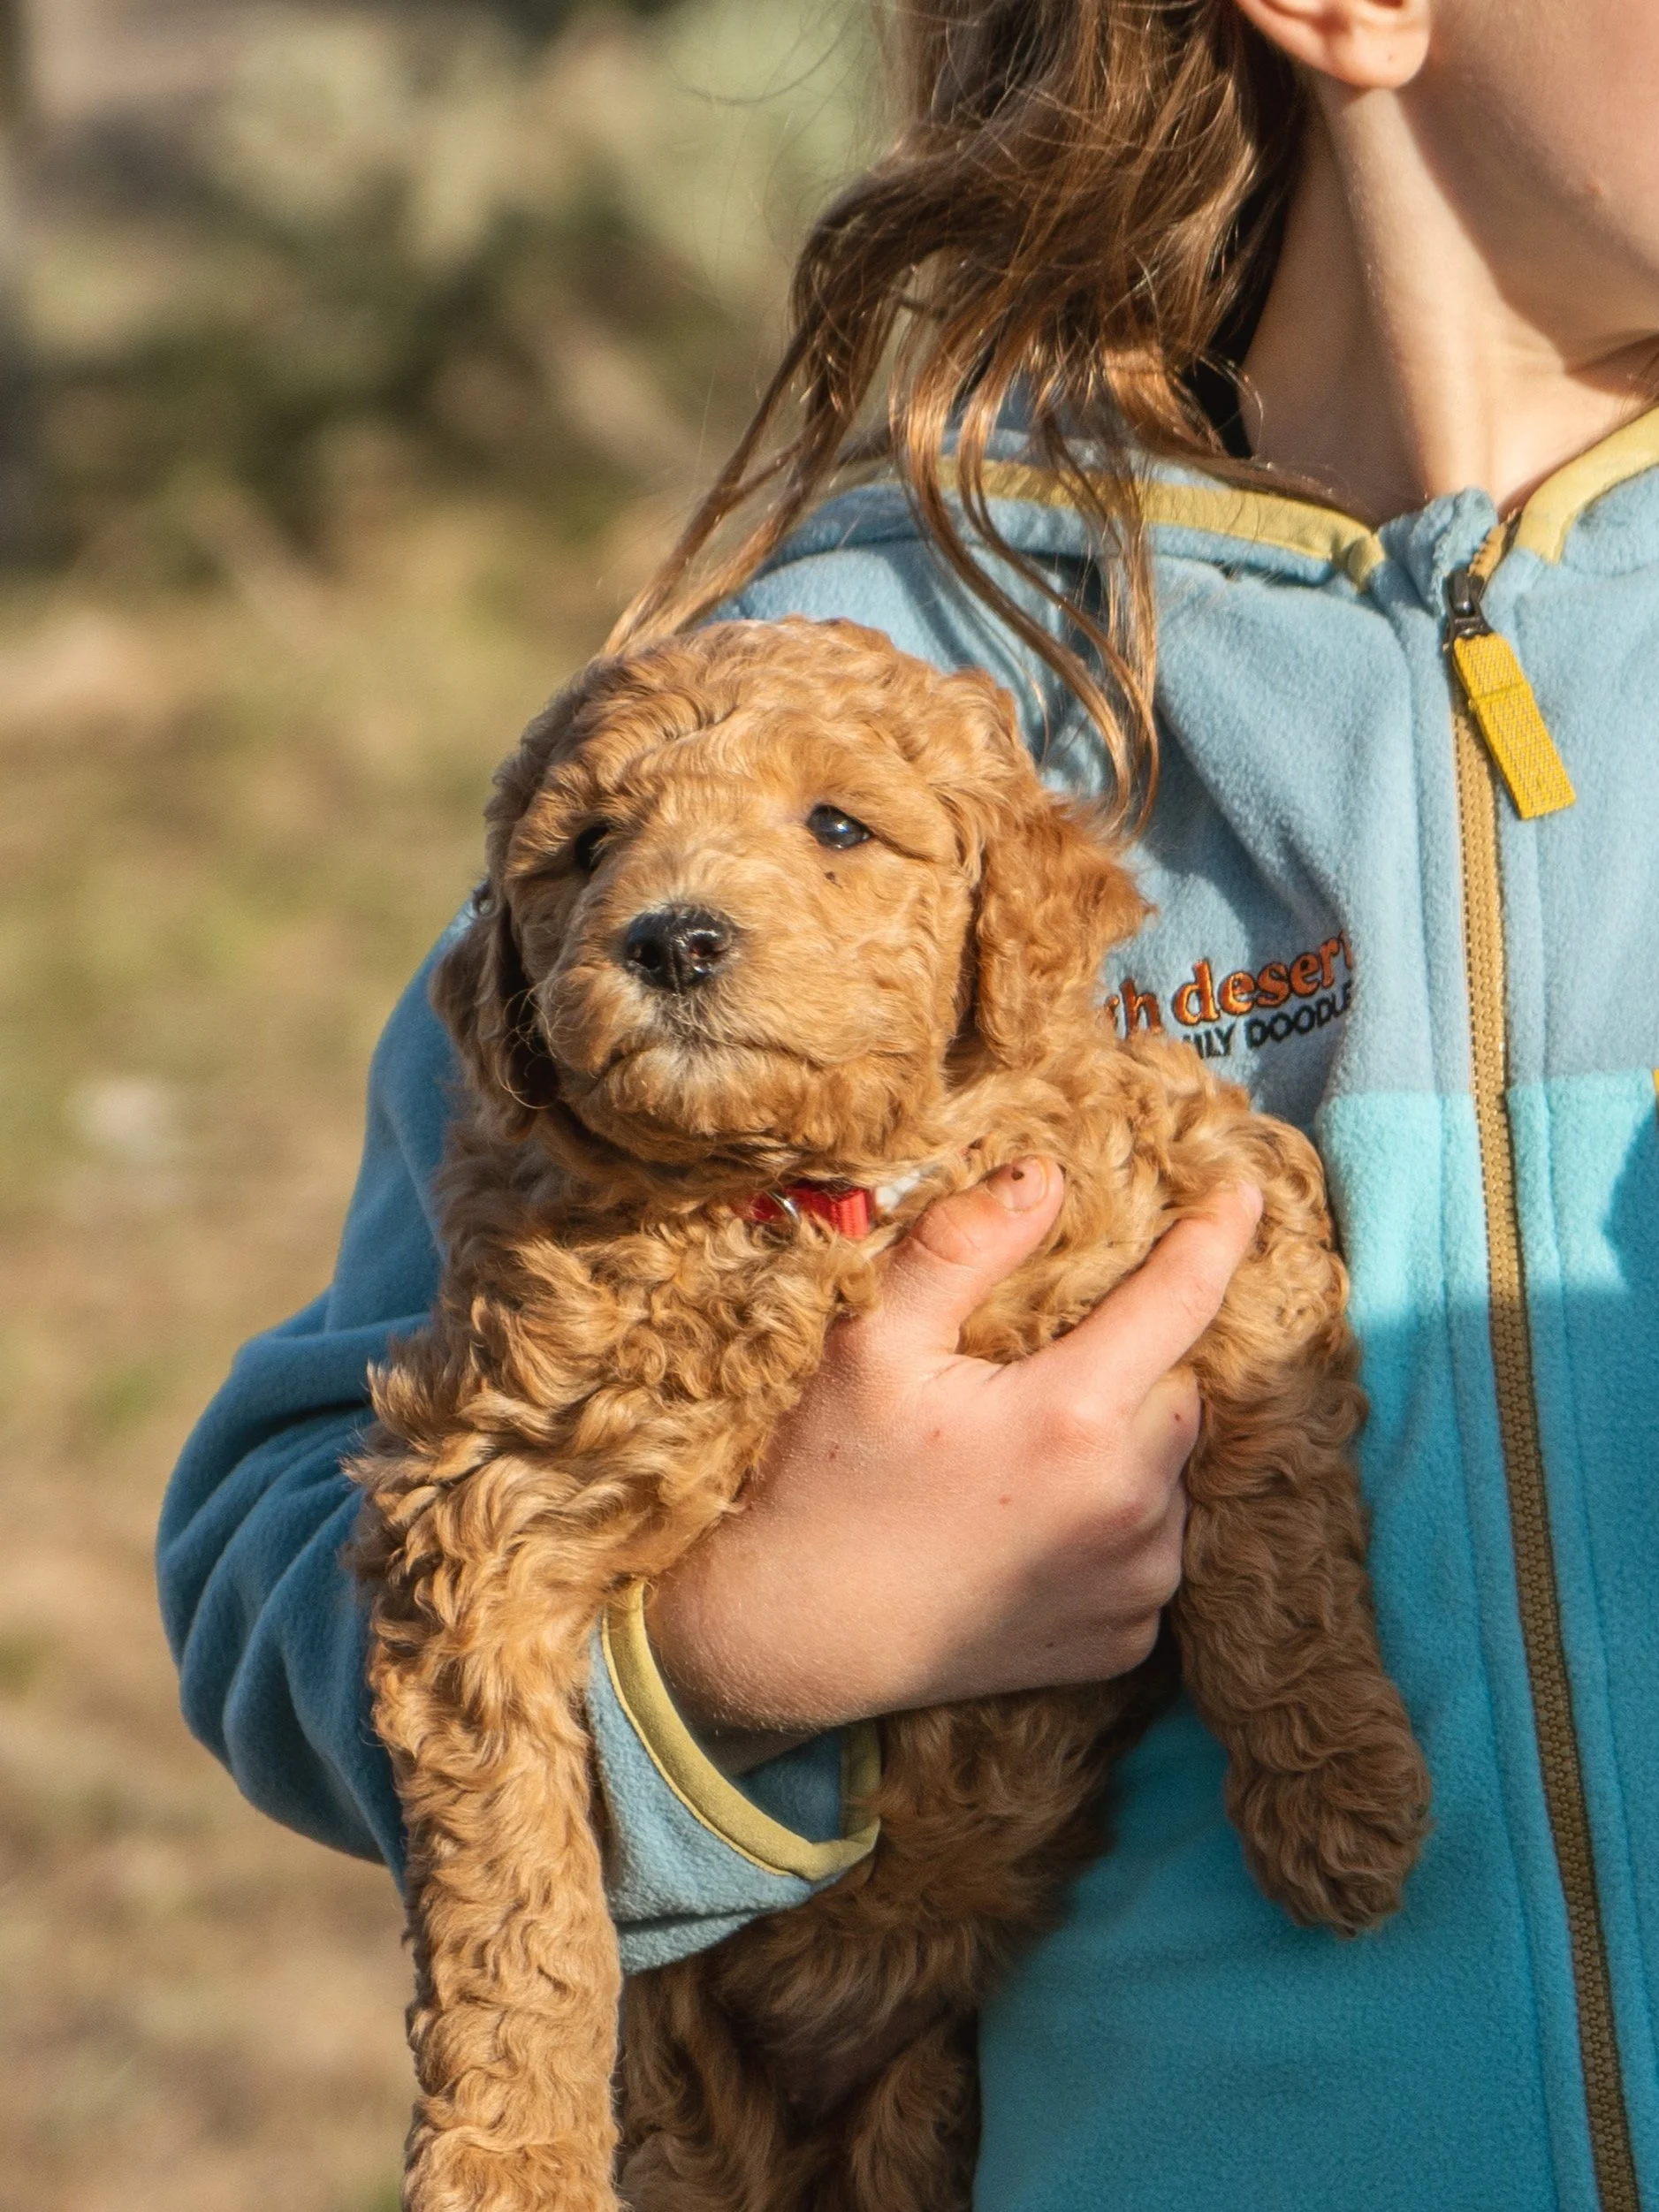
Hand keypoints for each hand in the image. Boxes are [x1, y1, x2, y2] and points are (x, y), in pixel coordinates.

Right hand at [647, 1163, 1262, 1754]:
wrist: (800, 1640)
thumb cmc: (829, 1480)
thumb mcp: (873, 1343)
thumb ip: (961, 1247)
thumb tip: (1044, 1176)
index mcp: (1073, 1415)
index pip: (1182, 1299)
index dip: (1217, 1236)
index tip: (1243, 1192)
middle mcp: (1129, 1502)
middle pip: (1181, 1389)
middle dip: (1138, 1362)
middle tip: (1049, 1367)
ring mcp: (1136, 1581)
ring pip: (1172, 1470)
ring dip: (1129, 1444)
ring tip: (1031, 1457)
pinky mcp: (1127, 1640)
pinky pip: (1152, 1548)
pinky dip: (1116, 1521)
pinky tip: (1037, 1523)